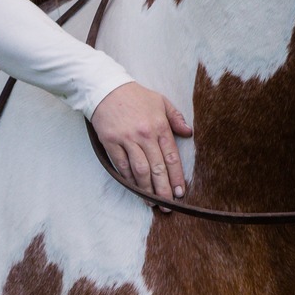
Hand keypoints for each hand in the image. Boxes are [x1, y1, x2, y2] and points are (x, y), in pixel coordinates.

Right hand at [91, 82, 192, 199]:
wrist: (106, 88)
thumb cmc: (135, 95)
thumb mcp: (160, 101)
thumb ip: (176, 117)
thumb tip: (188, 133)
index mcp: (159, 126)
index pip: (172, 157)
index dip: (176, 177)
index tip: (180, 192)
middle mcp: (145, 135)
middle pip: (157, 168)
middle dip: (164, 190)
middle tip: (168, 206)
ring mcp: (127, 140)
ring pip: (140, 171)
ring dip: (147, 190)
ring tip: (152, 203)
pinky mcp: (111, 143)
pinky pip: (122, 166)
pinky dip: (129, 179)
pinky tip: (135, 189)